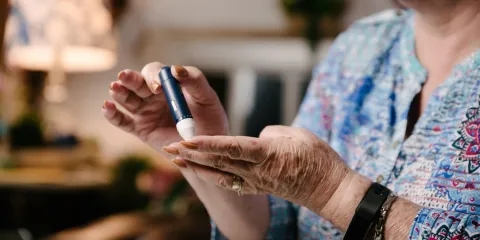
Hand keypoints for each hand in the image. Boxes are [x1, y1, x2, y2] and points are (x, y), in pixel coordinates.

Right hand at [102, 62, 228, 151]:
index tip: (157, 88)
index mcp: (169, 84)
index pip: (155, 72)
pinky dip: (112, 115)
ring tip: (115, 89)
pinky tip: (107, 107)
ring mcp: (145, 112)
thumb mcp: (207, 98)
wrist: (208, 149)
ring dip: (119, 93)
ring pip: (127, 99)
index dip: (153, 76)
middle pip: (137, 83)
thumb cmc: (210, 120)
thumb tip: (176, 69)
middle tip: (124, 78)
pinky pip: (122, 122)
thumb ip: (195, 80)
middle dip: (130, 80)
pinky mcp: (139, 129)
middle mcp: (154, 95)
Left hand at [163, 125, 353, 210]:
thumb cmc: (319, 160)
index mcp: (268, 154)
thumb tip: (256, 138)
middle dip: (192, 154)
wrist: (330, 191)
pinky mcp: (259, 188)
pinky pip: (230, 182)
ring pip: (220, 173)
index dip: (207, 143)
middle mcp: (257, 171)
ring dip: (196, 166)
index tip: (187, 139)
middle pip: (219, 161)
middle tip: (169, 146)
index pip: (232, 147)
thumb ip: (273, 134)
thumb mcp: (299, 136)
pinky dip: (212, 176)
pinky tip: (199, 172)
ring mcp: (256, 182)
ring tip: (176, 159)